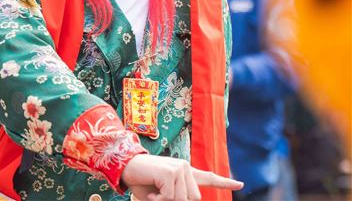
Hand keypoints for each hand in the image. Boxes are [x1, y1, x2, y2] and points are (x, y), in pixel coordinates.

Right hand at [122, 154, 242, 200]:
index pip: (207, 177)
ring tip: (154, 192)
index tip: (239, 184)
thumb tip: (186, 199)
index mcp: (184, 172)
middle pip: (193, 198)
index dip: (224, 182)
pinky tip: (152, 191)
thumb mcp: (162, 194)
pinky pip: (171, 197)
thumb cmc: (142, 182)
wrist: (125, 167)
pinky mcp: (171, 172)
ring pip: (183, 199)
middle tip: (158, 196)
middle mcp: (185, 167)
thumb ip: (175, 197)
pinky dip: (159, 200)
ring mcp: (179, 168)